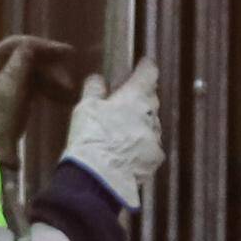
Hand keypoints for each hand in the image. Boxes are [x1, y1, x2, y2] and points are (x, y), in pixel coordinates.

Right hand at [59, 61, 163, 213]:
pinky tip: (125, 152)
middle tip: (124, 101)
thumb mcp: (85, 108)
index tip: (145, 63)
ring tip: (120, 132)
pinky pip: (150, 146)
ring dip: (140, 124)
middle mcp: (150, 115)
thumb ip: (94, 90)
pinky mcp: (155, 159)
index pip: (148, 74)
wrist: (98, 177)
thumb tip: (98, 79)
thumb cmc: (91, 137)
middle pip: (150, 100)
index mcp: (134, 97)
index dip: (147, 67)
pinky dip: (140, 146)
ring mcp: (154, 138)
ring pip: (150, 124)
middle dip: (140, 99)